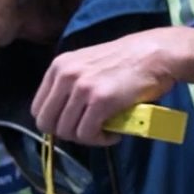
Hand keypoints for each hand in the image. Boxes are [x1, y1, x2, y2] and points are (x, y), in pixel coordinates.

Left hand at [31, 27, 193, 145]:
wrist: (156, 53)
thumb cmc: (125, 61)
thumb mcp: (87, 65)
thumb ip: (70, 85)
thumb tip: (62, 117)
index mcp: (59, 67)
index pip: (38, 109)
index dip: (55, 123)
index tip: (75, 123)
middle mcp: (65, 75)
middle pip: (47, 124)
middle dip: (67, 134)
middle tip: (89, 131)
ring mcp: (82, 87)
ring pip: (67, 132)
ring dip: (86, 138)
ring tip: (104, 131)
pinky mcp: (100, 100)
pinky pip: (87, 134)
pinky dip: (100, 140)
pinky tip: (113, 134)